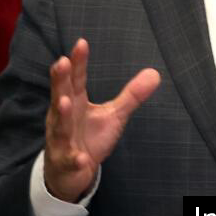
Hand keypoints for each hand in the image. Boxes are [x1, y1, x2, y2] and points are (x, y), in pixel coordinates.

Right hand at [43, 38, 160, 202]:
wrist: (70, 173)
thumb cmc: (89, 137)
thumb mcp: (113, 114)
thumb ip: (130, 95)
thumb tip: (155, 73)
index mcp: (76, 102)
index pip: (76, 79)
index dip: (78, 62)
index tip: (81, 43)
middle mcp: (63, 117)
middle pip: (61, 95)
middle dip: (61, 80)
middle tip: (62, 62)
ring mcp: (61, 140)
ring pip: (60, 126)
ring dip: (63, 114)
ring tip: (65, 102)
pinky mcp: (65, 162)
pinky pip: (70, 160)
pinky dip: (74, 159)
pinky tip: (81, 158)